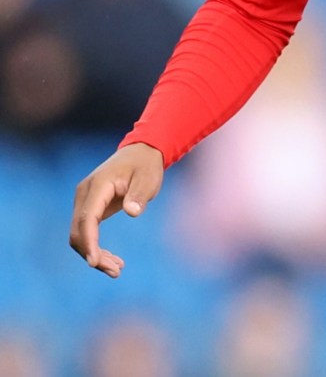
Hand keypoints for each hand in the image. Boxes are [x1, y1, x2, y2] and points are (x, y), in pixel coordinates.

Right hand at [69, 142, 164, 277]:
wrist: (141, 152)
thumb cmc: (146, 165)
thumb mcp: (148, 177)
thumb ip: (139, 194)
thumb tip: (132, 211)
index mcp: (98, 185)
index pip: (87, 218)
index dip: (89, 242)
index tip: (94, 263)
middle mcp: (85, 193)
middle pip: (79, 231)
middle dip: (93, 254)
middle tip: (116, 271)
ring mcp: (85, 200)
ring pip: (80, 234)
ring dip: (94, 254)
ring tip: (117, 269)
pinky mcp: (90, 207)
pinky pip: (87, 231)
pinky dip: (95, 246)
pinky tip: (112, 259)